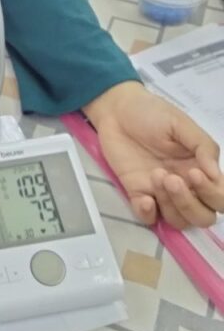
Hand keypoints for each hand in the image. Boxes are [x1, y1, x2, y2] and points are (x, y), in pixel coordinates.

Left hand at [83, 81, 222, 228]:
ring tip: (155, 175)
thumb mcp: (181, 124)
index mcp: (200, 168)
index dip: (212, 194)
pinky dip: (148, 214)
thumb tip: (215, 174)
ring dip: (170, 205)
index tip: (194, 173)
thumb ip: (203, 147)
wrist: (117, 110)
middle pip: (202, 216)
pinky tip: (144, 198)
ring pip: (178, 220)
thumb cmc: (152, 113)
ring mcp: (160, 192)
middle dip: (190, 204)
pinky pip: (148, 218)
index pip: (219, 197)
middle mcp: (185, 185)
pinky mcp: (137, 193)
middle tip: (171, 178)